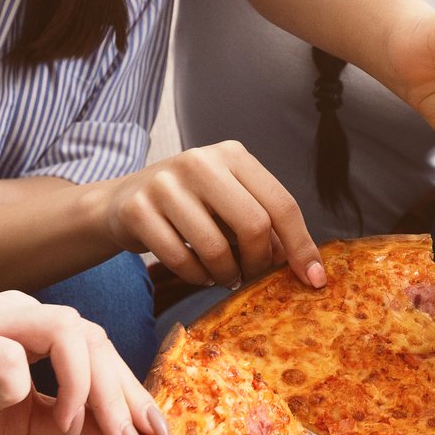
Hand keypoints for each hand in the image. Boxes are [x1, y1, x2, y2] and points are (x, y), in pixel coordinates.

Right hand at [0, 290, 168, 434]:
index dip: (130, 389)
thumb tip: (132, 432)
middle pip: (90, 334)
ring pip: (62, 328)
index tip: (153, 433)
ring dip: (81, 387)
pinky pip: (4, 354)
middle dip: (117, 394)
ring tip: (69, 433)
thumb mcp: (26, 427)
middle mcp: (4, 310)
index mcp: (24, 324)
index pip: (97, 343)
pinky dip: (15, 388)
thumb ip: (76, 421)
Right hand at [92, 141, 324, 289]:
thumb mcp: (229, 203)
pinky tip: (198, 273)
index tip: (313, 279)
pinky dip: (196, 277)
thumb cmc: (189, 207)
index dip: (302, 246)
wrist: (120, 203)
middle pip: (254, 225)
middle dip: (259, 262)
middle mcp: (200, 161)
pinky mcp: (138, 209)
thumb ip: (264, 224)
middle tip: (251, 276)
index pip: (282, 203)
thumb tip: (303, 264)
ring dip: (226, 273)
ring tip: (224, 275)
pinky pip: (181, 260)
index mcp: (233, 155)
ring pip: (216, 247)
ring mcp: (165, 183)